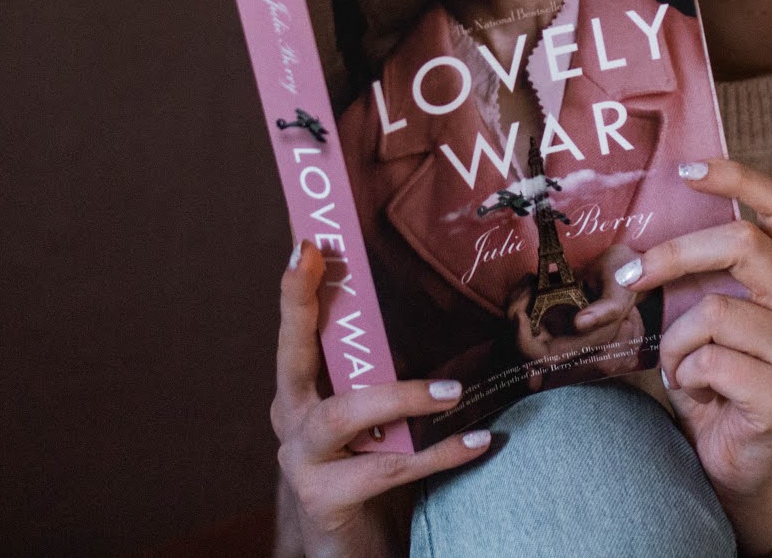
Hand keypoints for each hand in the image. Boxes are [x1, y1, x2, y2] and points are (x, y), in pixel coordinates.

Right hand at [271, 241, 492, 557]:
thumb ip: (407, 377)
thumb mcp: (387, 418)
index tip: (307, 244)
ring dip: (403, 396)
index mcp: (301, 392)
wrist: (355, 549)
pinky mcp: (326, 498)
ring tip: (454, 391)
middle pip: (293, 357)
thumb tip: (474, 330)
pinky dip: (440, 454)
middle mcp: (291, 420)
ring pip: (346, 414)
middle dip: (301, 307)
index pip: (297, 333)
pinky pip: (388, 469)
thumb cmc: (372, 471)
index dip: (299, 289)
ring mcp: (302, 460)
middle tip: (315, 262)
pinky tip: (480, 442)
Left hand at [510, 244, 644, 362]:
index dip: (525, 344)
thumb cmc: (624, 276)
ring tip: (529, 279)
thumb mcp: (621, 287)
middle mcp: (571, 341)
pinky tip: (530, 280)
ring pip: (522, 329)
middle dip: (517, 315)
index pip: (544, 359)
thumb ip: (607, 309)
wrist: (623, 267)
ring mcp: (560, 330)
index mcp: (589, 342)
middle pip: (526, 345)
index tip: (520, 314)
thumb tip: (579, 324)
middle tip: (526, 286)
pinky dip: (520, 298)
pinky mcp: (552, 317)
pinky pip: (525, 314)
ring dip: (517, 304)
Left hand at [621, 160, 771, 554]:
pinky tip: (694, 392)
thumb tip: (639, 236)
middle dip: (676, 254)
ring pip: (717, 310)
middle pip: (744, 244)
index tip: (686, 170)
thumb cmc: (716, 381)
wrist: (740, 463)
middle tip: (633, 276)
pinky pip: (712, 362)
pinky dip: (685, 374)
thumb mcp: (705, 318)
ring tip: (677, 365)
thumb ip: (696, 277)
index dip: (738, 178)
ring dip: (675, 340)